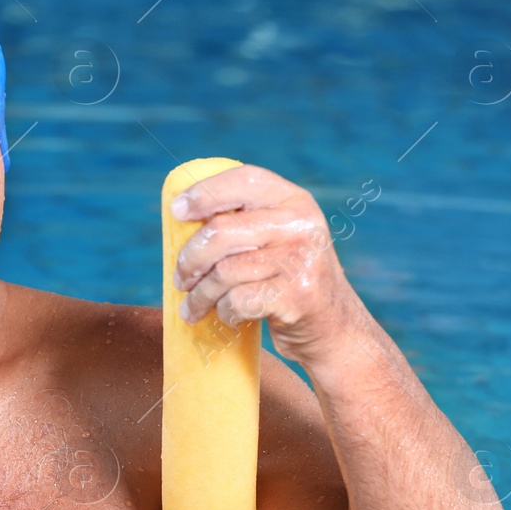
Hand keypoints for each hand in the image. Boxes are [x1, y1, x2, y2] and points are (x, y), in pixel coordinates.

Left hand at [169, 164, 366, 368]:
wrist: (334, 329)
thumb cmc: (288, 280)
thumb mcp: (279, 238)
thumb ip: (246, 220)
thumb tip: (179, 212)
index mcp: (294, 200)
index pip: (244, 180)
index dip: (205, 192)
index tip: (176, 211)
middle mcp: (301, 224)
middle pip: (221, 231)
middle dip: (190, 259)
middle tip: (180, 279)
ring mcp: (301, 259)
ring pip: (224, 271)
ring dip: (200, 295)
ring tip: (192, 307)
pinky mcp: (298, 295)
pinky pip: (237, 300)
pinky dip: (224, 313)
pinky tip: (228, 316)